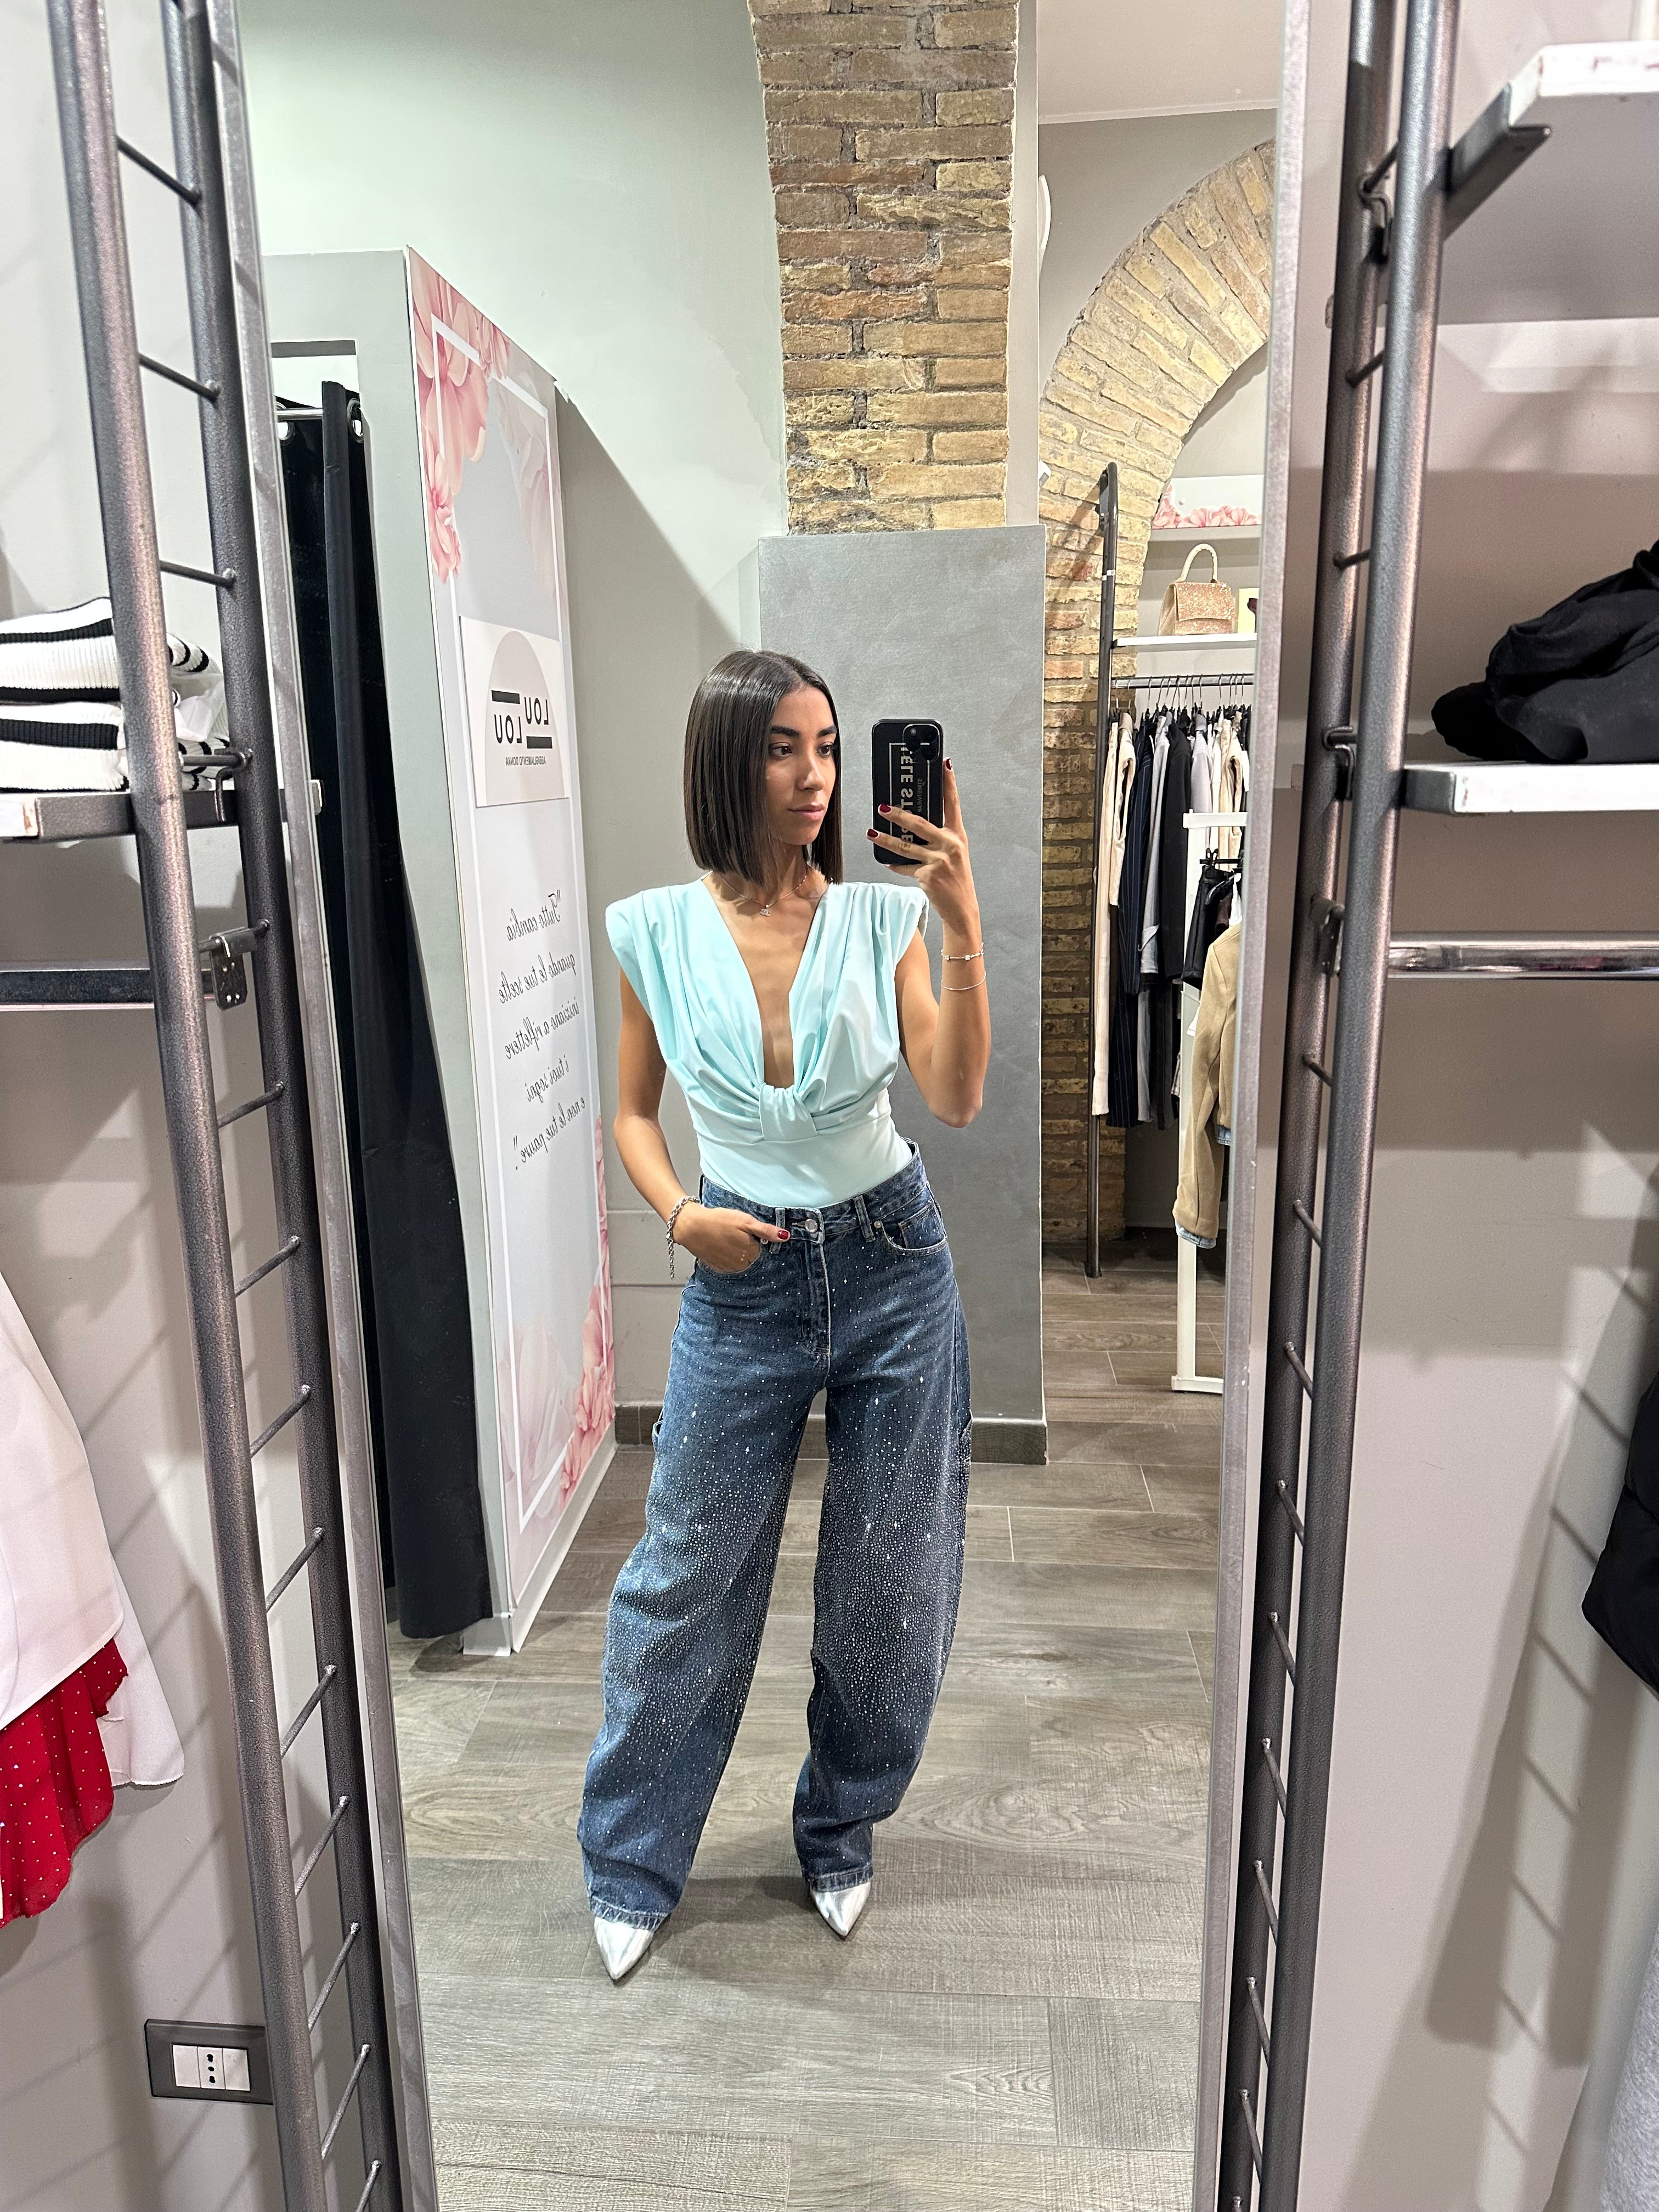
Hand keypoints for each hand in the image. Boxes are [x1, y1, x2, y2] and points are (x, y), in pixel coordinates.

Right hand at [674, 1202, 788, 1274]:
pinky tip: (721, 1247)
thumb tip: (785, 1236)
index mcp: (751, 1253)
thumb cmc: (718, 1221)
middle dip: (749, 1247)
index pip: (764, 1250)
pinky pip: (729, 1266)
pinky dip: (728, 1258)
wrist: (691, 1226)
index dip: (758, 1240)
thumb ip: (766, 1231)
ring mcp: (729, 1268)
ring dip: (739, 1254)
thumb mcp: (745, 1221)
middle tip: (737, 1234)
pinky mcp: (717, 1268)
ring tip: (728, 1239)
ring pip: (742, 1263)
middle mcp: (742, 1265)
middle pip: (753, 1258)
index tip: (750, 1233)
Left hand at [869, 761, 980, 941]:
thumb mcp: (954, 854)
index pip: (953, 804)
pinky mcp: (928, 875)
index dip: (949, 783)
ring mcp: (939, 860)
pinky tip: (886, 861)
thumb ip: (938, 838)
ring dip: (885, 839)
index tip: (944, 764)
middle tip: (882, 807)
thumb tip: (912, 823)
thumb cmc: (956, 879)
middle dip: (898, 814)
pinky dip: (894, 864)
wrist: (962, 908)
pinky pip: (904, 866)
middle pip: (919, 823)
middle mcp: (950, 845)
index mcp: (958, 836)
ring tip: (872, 833)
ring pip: (905, 846)